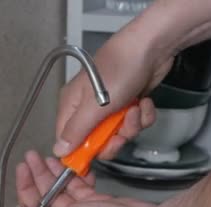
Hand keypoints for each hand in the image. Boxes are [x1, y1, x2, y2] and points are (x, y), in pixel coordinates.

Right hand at [54, 31, 173, 158]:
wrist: (152, 47)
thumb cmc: (119, 69)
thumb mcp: (95, 106)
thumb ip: (76, 131)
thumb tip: (58, 151)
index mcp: (72, 106)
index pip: (68, 139)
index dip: (81, 151)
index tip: (96, 154)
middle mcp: (88, 107)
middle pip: (96, 141)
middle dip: (113, 139)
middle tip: (121, 132)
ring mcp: (109, 106)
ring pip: (118, 133)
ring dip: (131, 126)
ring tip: (135, 109)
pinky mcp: (128, 103)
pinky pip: (134, 122)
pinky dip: (142, 116)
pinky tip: (143, 102)